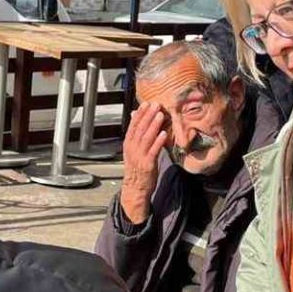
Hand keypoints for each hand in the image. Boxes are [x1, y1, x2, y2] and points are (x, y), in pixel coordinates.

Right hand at [119, 102, 167, 224]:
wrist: (135, 188)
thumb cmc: (137, 168)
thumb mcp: (133, 151)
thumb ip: (136, 136)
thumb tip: (136, 121)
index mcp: (128, 144)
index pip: (133, 125)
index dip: (140, 113)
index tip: (146, 103)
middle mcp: (132, 148)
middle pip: (140, 129)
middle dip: (148, 115)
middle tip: (156, 104)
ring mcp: (139, 156)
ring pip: (146, 137)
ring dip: (154, 125)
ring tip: (160, 114)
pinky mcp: (147, 164)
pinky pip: (153, 150)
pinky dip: (158, 141)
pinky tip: (163, 133)